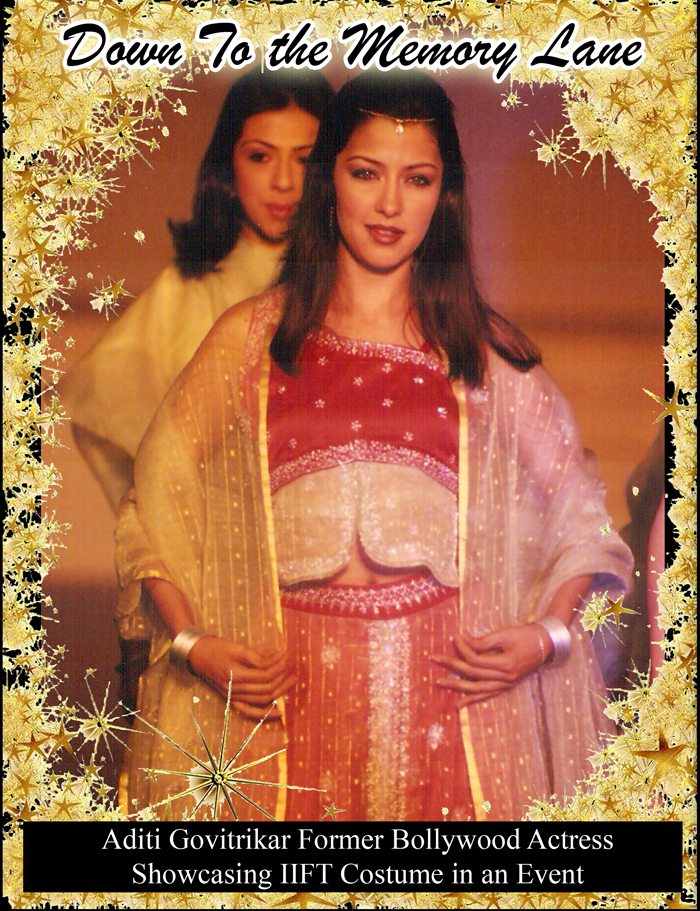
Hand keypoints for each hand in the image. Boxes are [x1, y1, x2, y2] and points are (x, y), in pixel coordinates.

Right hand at [187, 636, 295, 720]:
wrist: (197, 655)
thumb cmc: (217, 648)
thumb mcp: (238, 647)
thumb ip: (257, 657)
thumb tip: (276, 660)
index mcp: (236, 676)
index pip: (265, 675)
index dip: (279, 665)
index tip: (286, 654)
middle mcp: (235, 690)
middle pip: (267, 689)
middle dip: (282, 678)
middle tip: (292, 668)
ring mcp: (233, 697)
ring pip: (262, 700)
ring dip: (279, 691)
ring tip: (291, 681)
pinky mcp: (232, 700)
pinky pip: (250, 712)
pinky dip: (265, 714)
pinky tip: (279, 711)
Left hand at [431, 624, 550, 706]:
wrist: (546, 644)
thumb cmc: (526, 636)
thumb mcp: (505, 634)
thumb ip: (483, 641)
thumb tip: (463, 640)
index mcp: (505, 665)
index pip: (476, 659)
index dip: (463, 648)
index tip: (455, 636)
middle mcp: (505, 679)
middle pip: (472, 674)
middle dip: (452, 666)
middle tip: (434, 658)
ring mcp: (506, 685)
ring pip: (477, 689)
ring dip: (457, 686)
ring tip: (439, 683)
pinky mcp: (506, 686)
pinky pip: (486, 695)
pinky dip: (472, 700)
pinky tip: (459, 704)